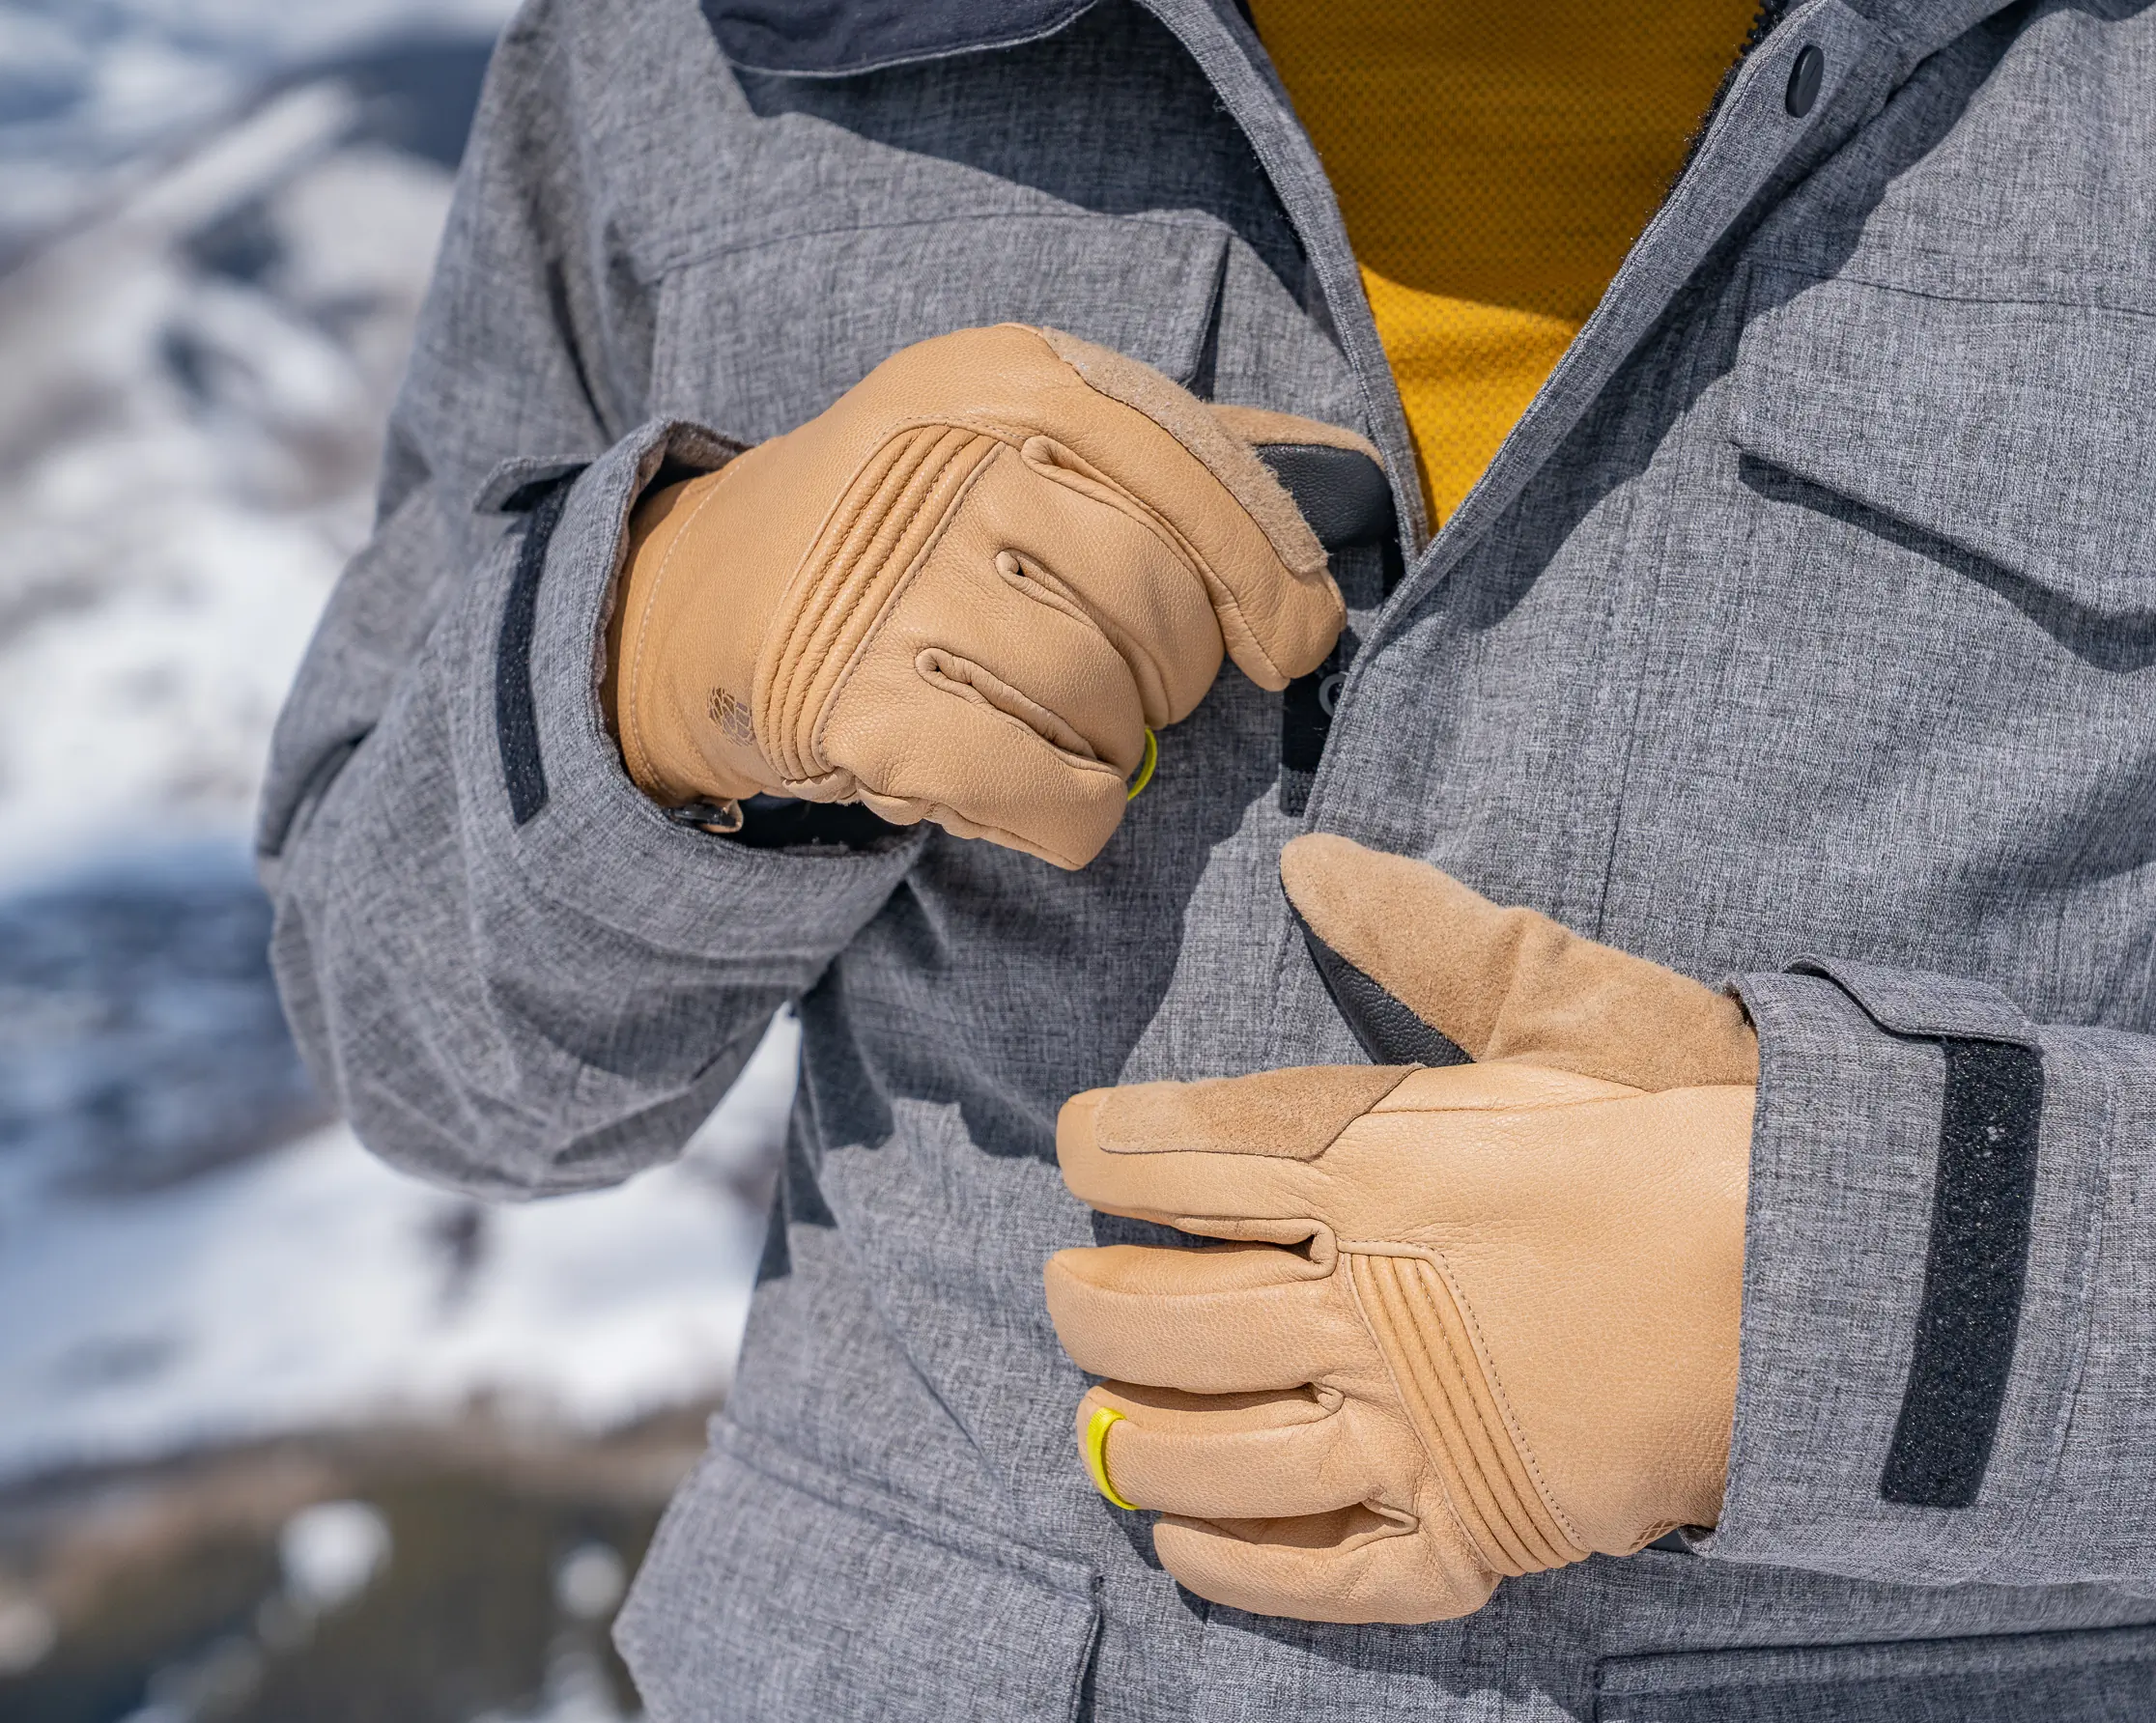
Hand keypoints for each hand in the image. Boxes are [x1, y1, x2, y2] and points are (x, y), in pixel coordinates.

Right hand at [605, 324, 1357, 868]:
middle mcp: (945, 461)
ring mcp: (895, 586)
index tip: (1294, 640)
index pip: (1192, 464)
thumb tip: (1349, 468)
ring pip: (1106, 702)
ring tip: (1059, 725)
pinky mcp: (860, 710)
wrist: (710, 596)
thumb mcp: (1019, 430)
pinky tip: (1043, 791)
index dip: (1271, 567)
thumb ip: (1171, 449)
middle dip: (1177, 671)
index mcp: (1006, 376)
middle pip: (1157, 596)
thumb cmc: (916, 523)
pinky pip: (1053, 793)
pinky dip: (1075, 816)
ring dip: (1113, 744)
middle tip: (1134, 688)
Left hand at [1044, 834, 1757, 1622]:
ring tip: (1102, 1412)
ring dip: (1129, 1431)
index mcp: (1370, 1160)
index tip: (1082, 1149)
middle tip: (1067, 1285)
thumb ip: (1422, 934)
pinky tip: (1181, 1540)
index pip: (1172, 1157)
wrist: (1828, 1273)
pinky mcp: (1471, 1533)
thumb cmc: (1696, 1124)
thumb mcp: (1561, 999)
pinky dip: (1232, 1563)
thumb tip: (1308, 859)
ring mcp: (1410, 1431)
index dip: (1103, 1151)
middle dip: (1084, 1298)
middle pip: (1155, 1313)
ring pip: (1207, 1450)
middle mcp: (1362, 1302)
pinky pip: (1314, 1573)